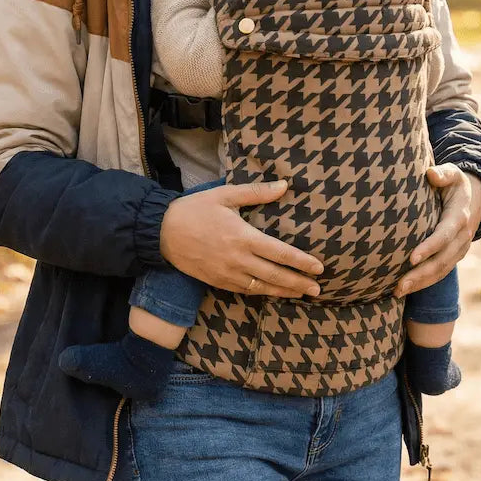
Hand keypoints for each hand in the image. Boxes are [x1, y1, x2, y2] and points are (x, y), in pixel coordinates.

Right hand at [160, 179, 323, 298]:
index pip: (280, 253)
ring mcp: (228, 274)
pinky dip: (262, 293)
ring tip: (302, 294)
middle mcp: (238, 259)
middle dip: (299, 283)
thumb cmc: (195, 209)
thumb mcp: (225, 195)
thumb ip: (256, 193)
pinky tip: (273, 293)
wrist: (162, 232)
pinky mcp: (218, 281)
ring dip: (284, 291)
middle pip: (275, 275)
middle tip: (318, 289)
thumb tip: (284, 185)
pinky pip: (245, 290)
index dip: (301, 262)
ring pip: (262, 287)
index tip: (319, 267)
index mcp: (243, 236)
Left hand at [394, 165, 480, 297]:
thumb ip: (443, 173)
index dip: (430, 247)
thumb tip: (431, 174)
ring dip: (420, 283)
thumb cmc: (454, 183)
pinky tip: (404, 290)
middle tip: (399, 284)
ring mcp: (459, 250)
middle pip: (442, 260)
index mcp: (459, 217)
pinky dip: (424, 283)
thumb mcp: (453, 173)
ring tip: (397, 292)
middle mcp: (462, 237)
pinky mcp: (453, 257)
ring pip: (441, 271)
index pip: (444, 235)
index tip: (411, 257)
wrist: (473, 198)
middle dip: (421, 273)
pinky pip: (440, 273)